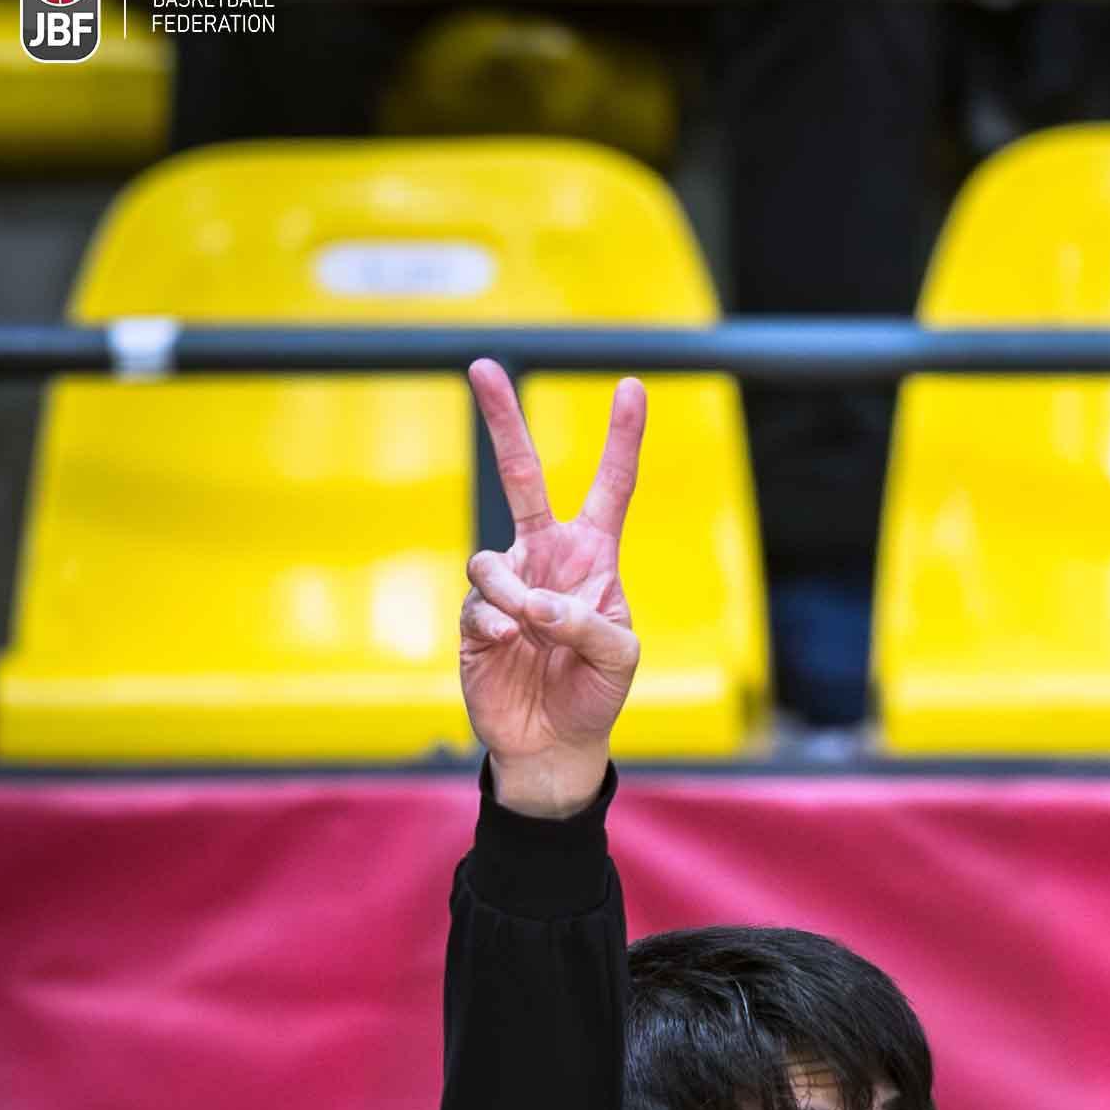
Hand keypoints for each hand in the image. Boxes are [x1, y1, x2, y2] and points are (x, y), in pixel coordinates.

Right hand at [460, 359, 643, 814]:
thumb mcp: (619, 657)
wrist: (553, 743)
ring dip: (511, 593)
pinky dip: (496, 623)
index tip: (633, 387)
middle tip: (483, 366)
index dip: (622, 440)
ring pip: (492, 559)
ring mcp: (507, 585)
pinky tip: (510, 644)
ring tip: (528, 630)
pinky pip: (479, 604)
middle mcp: (546, 558)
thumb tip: (534, 602)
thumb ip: (589, 623)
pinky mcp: (476, 618)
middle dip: (504, 422)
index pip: (612, 489)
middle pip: (522, 477)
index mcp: (594, 558)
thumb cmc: (594, 692)